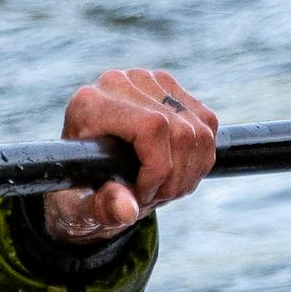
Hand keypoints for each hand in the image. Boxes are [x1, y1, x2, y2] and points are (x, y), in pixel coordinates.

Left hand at [40, 69, 219, 242]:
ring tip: (162, 191)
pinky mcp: (172, 87)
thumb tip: (127, 211)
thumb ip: (102, 208)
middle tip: (154, 199)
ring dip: (188, 174)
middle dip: (174, 179)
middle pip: (181, 132)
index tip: (144, 195)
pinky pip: (208, 126)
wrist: (87, 171)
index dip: (159, 168)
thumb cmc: (82, 191)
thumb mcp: (83, 207)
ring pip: (200, 132)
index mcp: (91, 104)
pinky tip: (175, 175)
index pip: (152, 126)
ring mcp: (149, 81)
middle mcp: (120, 83)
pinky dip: (199, 160)